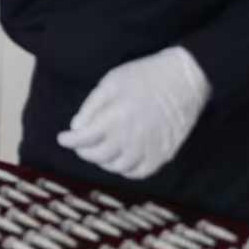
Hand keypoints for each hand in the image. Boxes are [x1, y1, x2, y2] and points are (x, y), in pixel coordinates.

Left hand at [57, 46, 211, 180]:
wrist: (185, 78)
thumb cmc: (145, 75)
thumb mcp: (111, 82)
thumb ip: (91, 106)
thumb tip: (76, 127)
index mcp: (115, 120)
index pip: (83, 139)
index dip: (69, 141)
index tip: (63, 138)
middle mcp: (131, 139)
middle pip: (98, 156)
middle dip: (84, 150)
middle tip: (81, 143)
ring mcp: (149, 149)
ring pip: (117, 167)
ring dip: (104, 161)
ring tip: (100, 150)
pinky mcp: (164, 153)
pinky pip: (140, 172)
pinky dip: (126, 170)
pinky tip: (122, 160)